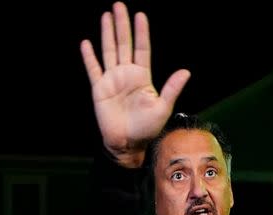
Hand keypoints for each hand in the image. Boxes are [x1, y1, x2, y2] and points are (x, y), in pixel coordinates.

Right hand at [80, 2, 189, 165]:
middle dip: (122, 25)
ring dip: (107, 33)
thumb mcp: (162, 107)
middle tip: (119, 5)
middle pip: (124, 44)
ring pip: (109, 51)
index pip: (142, 49)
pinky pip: (93, 69)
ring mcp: (112, 80)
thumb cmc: (148, 128)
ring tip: (106, 15)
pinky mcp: (99, 89)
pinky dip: (89, 57)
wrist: (128, 144)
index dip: (141, 33)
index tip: (140, 15)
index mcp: (143, 77)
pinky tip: (86, 43)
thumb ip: (171, 88)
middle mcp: (127, 74)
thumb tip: (186, 71)